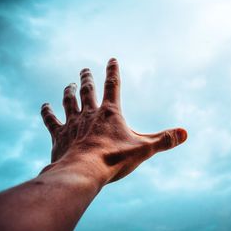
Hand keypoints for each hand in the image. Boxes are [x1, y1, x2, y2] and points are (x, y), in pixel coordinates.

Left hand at [40, 58, 186, 182]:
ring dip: (69, 92)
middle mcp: (89, 113)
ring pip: (69, 101)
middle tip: (84, 69)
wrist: (82, 172)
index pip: (113, 85)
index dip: (113, 71)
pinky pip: (51, 120)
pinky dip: (47, 112)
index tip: (111, 59)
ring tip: (69, 85)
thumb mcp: (144, 149)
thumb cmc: (114, 159)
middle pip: (88, 90)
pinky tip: (45, 106)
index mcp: (110, 113)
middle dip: (87, 78)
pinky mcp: (59, 135)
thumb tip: (186, 132)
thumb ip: (165, 140)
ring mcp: (72, 123)